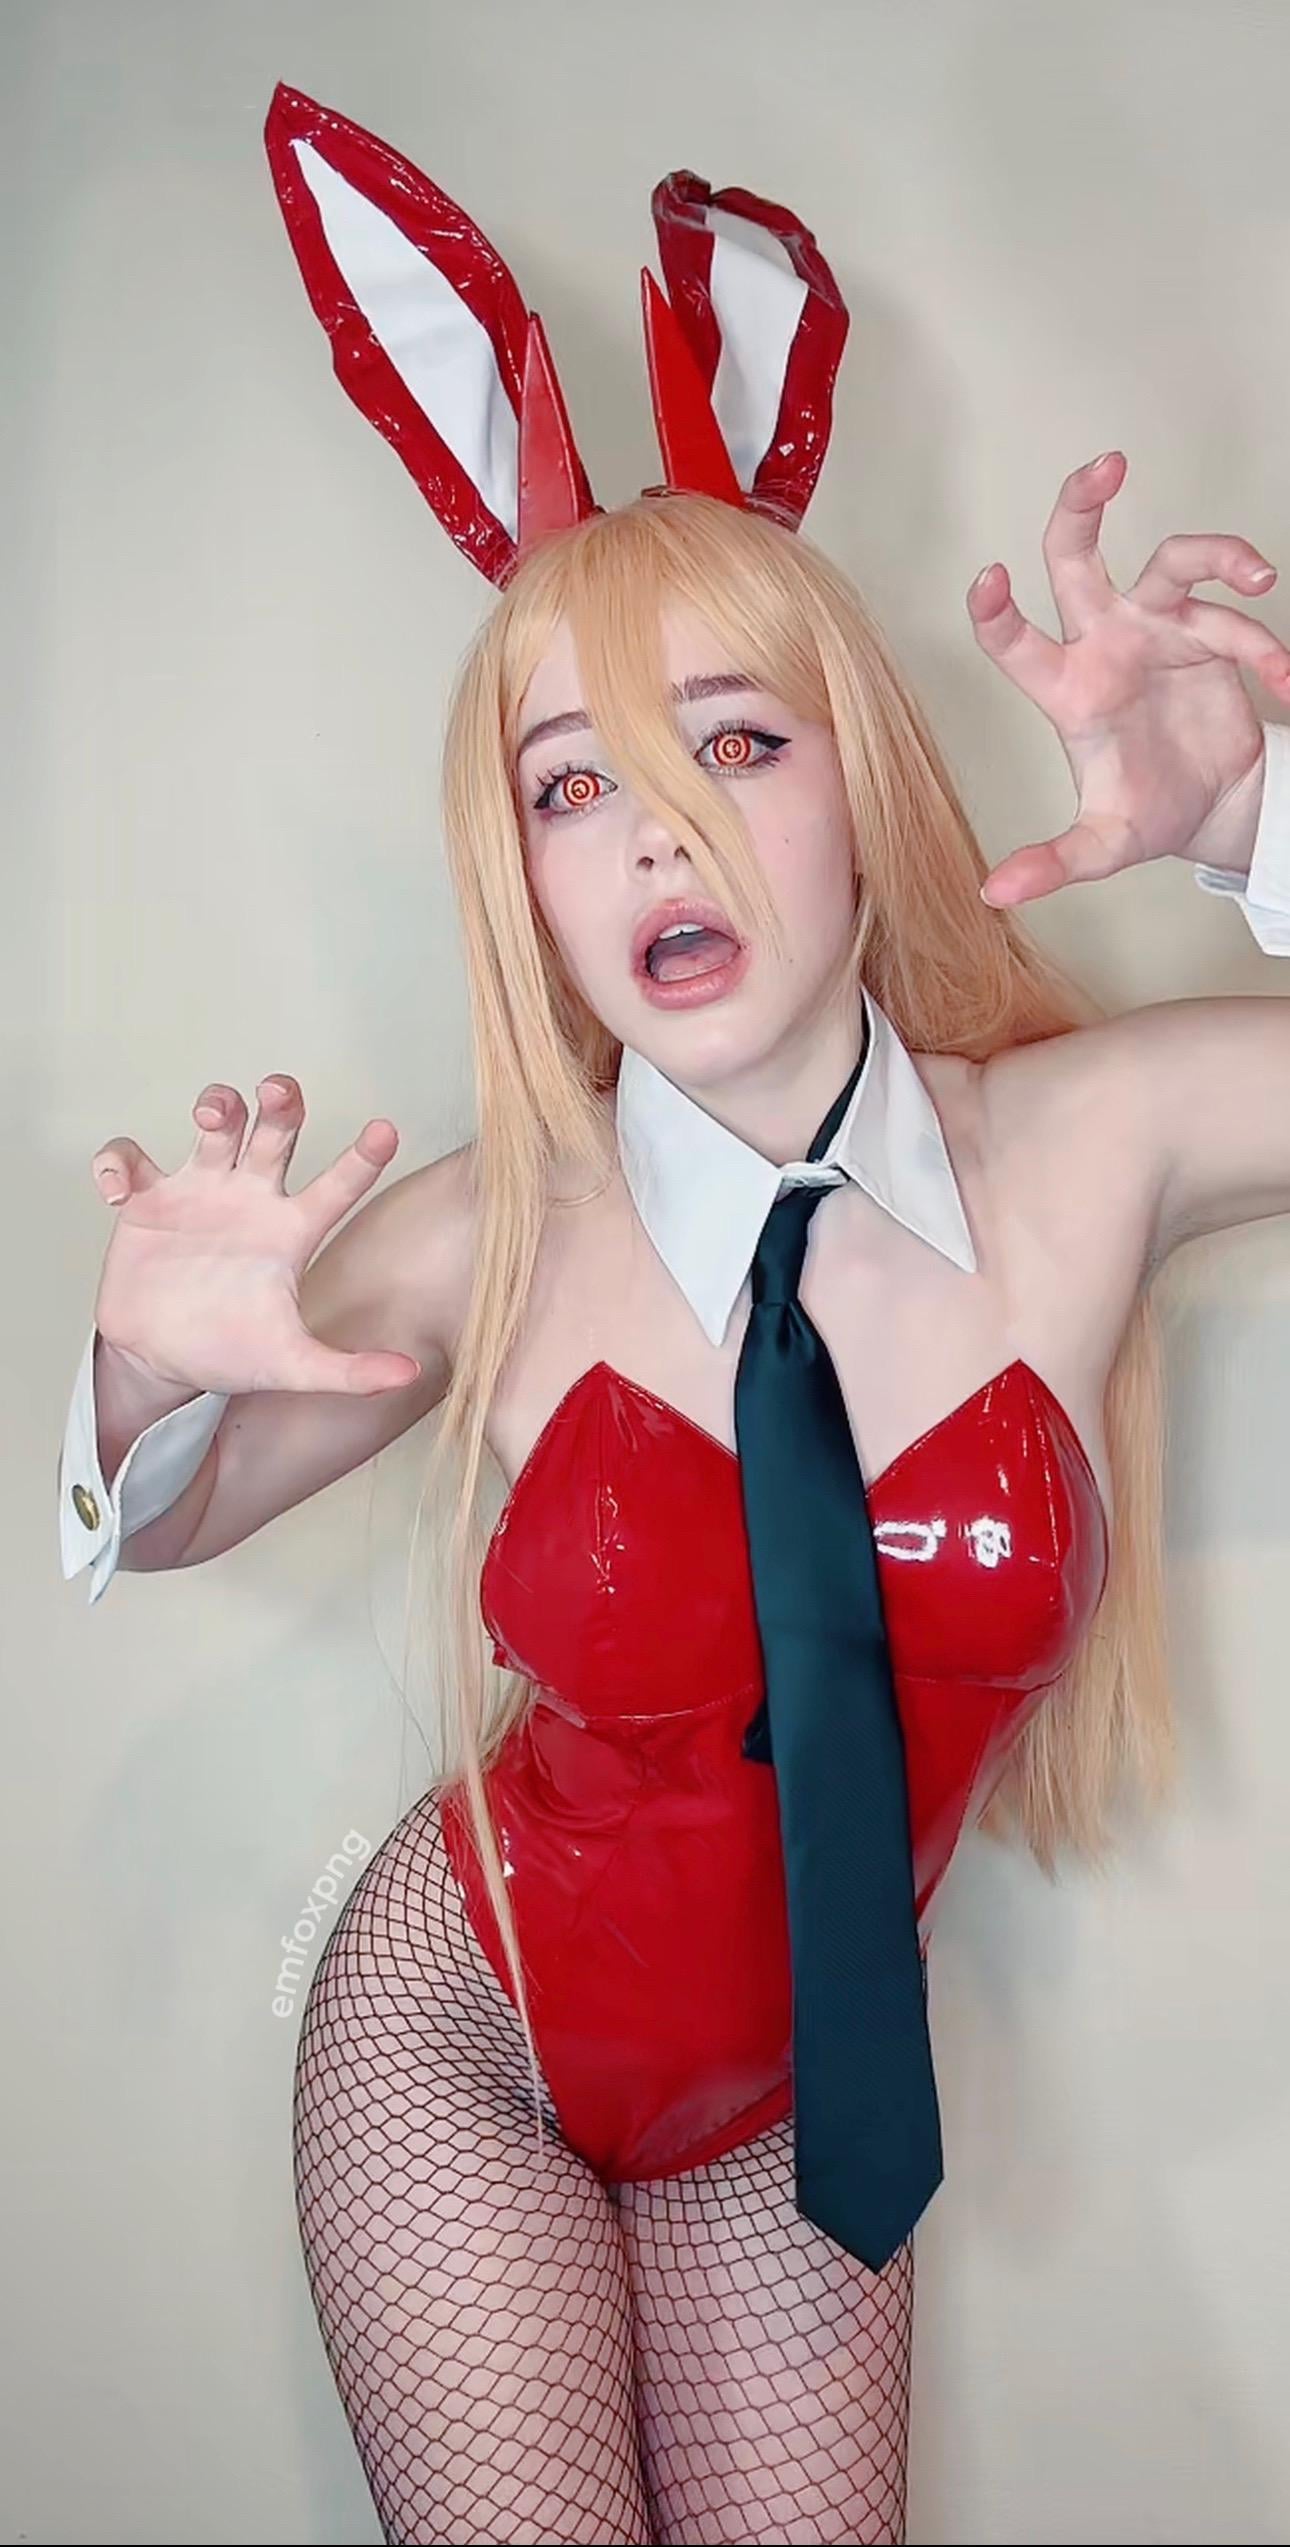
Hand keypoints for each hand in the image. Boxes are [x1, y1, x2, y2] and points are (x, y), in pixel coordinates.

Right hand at [90, 1077, 422, 1397]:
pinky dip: (118, 1162)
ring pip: (216, 1124)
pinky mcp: (148, 1200)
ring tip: (212, 1115)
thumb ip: (348, 1371)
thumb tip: (409, 1374)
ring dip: (217, 1104)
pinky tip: (118, 1188)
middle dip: (281, 1103)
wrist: (162, 1362)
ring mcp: (201, 1192)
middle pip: (276, 1131)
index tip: (386, 1130)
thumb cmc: (230, 1353)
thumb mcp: (292, 1365)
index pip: (338, 1186)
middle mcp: (252, 1199)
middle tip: (278, 1090)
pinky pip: (130, 1159)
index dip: (362, 1158)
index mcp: (291, 1232)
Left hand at [969, 450, 1289, 906]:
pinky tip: (1286, 684)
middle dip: (1081, 505)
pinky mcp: (1207, 633)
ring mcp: (1156, 630)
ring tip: (1260, 575)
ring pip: (1175, 562)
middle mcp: (1104, 643)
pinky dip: (1267, 648)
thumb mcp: (1100, 846)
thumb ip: (1052, 863)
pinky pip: (1238, 620)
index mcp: (1067, 688)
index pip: (1015, 639)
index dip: (996, 610)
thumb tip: (993, 896)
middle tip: (1107, 464)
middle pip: (1077, 557)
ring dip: (1220, 557)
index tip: (986, 578)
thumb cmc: (1146, 815)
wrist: (1212, 809)